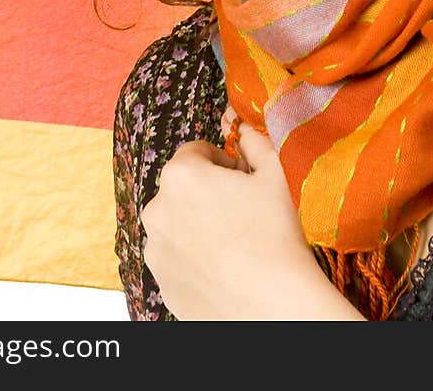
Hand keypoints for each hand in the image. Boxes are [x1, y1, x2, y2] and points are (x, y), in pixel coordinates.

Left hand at [140, 120, 364, 319]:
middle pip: (182, 188)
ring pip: (177, 224)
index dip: (224, 163)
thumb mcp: (275, 172)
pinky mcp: (162, 285)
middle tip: (242, 212)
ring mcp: (156, 252)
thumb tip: (241, 124)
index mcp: (181, 175)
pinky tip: (225, 268)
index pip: (197, 151)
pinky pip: (176, 259)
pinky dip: (194, 259)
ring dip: (197, 225)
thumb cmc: (276, 235)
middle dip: (207, 193)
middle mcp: (157, 210)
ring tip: (235, 244)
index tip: (244, 181)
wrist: (274, 307)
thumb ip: (253, 139)